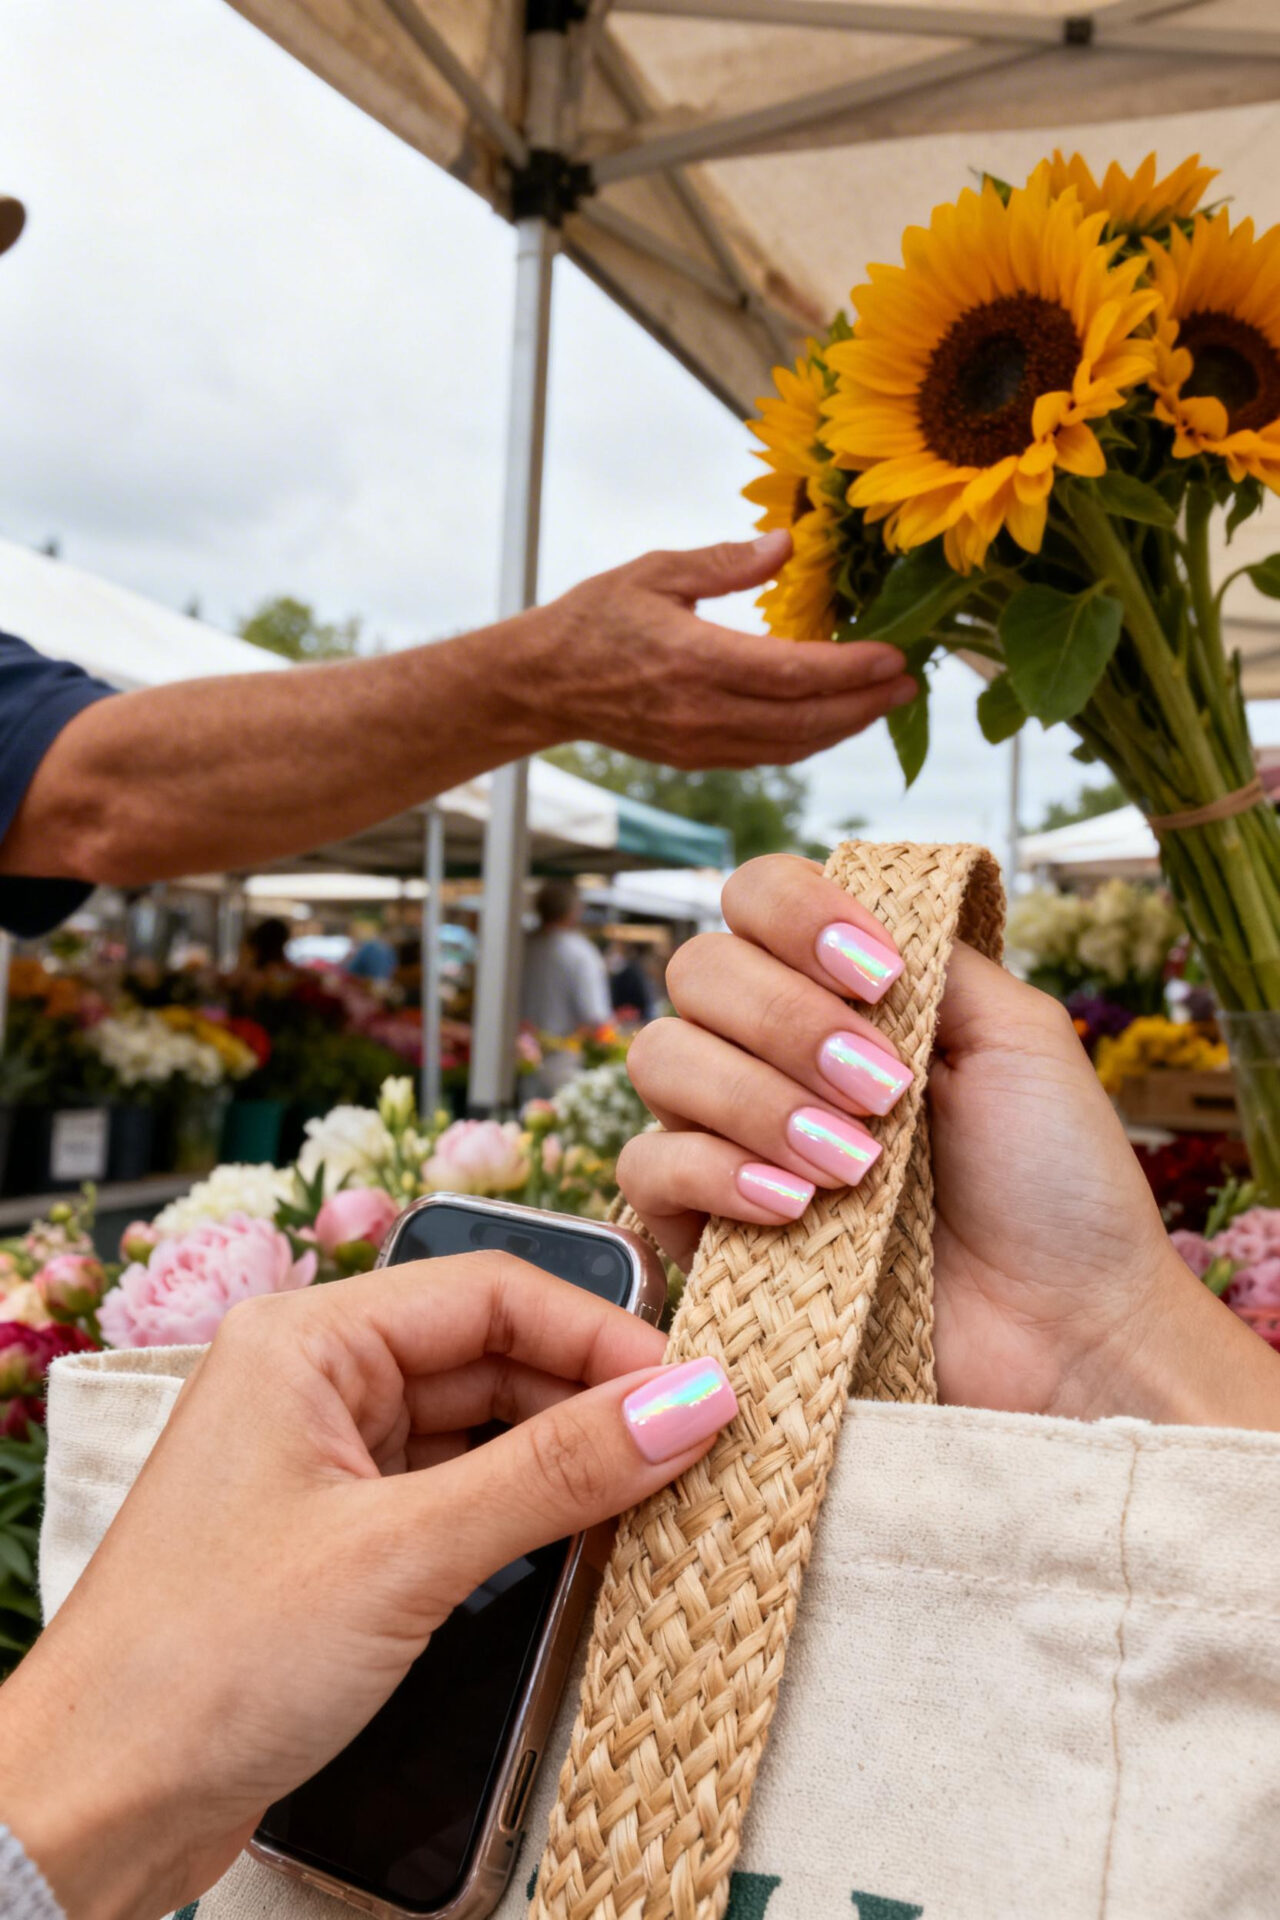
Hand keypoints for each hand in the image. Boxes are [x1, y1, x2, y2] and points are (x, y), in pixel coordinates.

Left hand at [0, 1259, 736, 1919]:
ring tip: (661, 1487)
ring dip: (563, 1455)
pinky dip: (521, 1508)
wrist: (93, 1809)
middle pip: (489, 1352)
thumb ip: (556, 1472)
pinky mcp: (335, 1536)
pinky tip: (586, 1535)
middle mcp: (311, 1379)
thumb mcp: (407, 1556)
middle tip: (697, 1441)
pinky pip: (452, 1489)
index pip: (490, 1292)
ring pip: (476, 1423)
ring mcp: (321, 1459)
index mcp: (305, 1338)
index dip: (602, 1332)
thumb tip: (690, 1402)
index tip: (697, 1386)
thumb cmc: (208, 1663)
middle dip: (591, 1394)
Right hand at [518, 530, 916, 767]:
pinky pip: (767, 755)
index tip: (895, 655)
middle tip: (910, 682)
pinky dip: (809, 740)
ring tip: (884, 701)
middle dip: (865, 704)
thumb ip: (724, 561)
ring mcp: (700, 743)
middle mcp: (702, 712)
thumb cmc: (595, 618)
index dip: (851, 670)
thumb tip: (788, 543)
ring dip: (844, 727)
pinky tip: (834, 719)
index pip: (793, 673)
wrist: (543, 684)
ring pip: (791, 747)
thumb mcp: (655, 571)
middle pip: (805, 721)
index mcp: (695, 660)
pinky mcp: (696, 758)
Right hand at [619, 855, 1279, 1427]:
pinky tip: (791, 1207)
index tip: (876, 977)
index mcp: (844, 991)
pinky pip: (644, 1169)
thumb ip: (928, 951)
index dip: (794, 917)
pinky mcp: (707, 1228)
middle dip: (785, 1022)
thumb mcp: (1019, 1033)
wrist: (1063, 1329)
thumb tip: (850, 906)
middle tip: (882, 1092)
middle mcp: (776, 1049)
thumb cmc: (1057, 1186)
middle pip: (698, 971)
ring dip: (756, 1100)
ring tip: (854, 1165)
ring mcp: (733, 1136)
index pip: (756, 897)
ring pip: (659, 1060)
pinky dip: (712, 1176)